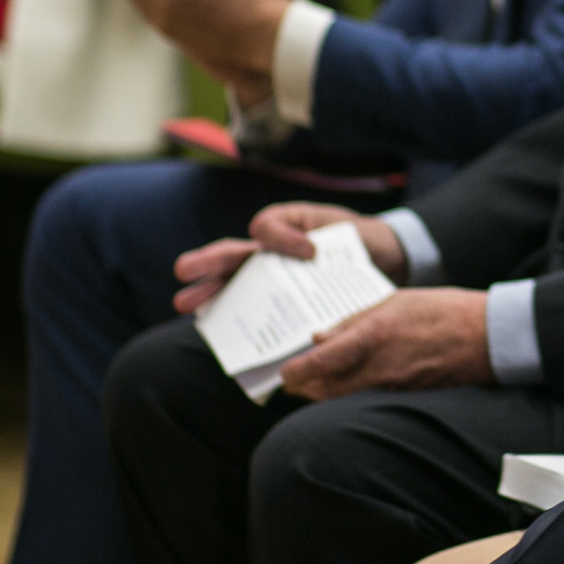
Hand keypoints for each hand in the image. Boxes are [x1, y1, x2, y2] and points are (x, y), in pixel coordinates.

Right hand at [172, 202, 405, 311]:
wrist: (380, 263)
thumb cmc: (348, 238)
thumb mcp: (329, 220)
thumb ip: (301, 226)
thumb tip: (299, 252)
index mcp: (278, 236)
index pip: (262, 231)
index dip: (281, 238)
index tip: (311, 251)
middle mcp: (266, 263)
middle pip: (231, 261)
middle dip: (205, 265)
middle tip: (182, 271)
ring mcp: (272, 288)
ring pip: (235, 291)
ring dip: (210, 298)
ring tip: (185, 305)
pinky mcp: (285, 313)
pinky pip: (260, 321)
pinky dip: (245, 331)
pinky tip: (230, 343)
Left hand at [280, 289, 493, 399]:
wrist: (488, 337)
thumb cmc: (444, 311)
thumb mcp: (396, 301)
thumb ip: (354, 320)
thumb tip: (319, 338)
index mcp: (372, 336)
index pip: (317, 365)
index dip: (293, 373)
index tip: (284, 372)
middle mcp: (378, 368)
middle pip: (323, 392)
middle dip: (302, 388)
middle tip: (293, 379)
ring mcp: (392, 388)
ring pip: (341, 401)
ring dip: (324, 394)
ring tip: (315, 383)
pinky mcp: (405, 399)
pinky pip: (365, 402)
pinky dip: (349, 397)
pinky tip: (349, 385)